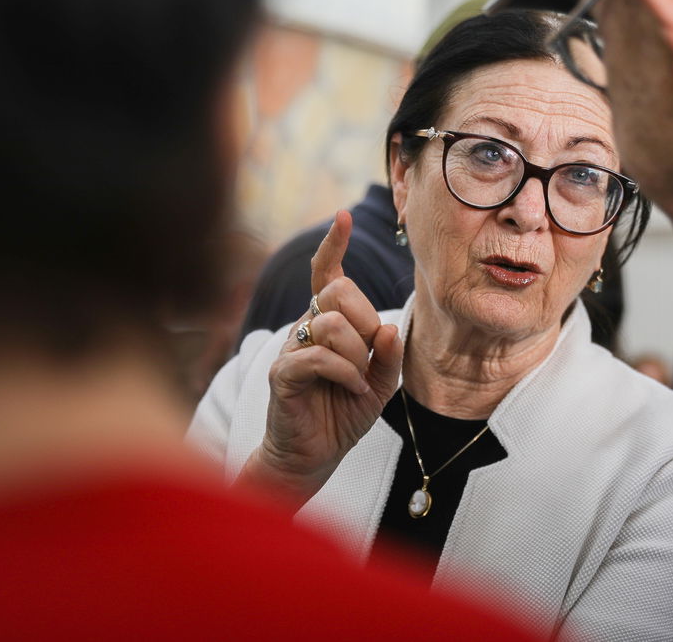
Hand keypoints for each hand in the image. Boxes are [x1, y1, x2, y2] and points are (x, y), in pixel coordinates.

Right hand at [240, 211, 402, 504]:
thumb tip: (390, 328)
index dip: (334, 245)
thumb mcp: (381, 384)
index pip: (327, 274)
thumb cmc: (343, 413)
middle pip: (339, 292)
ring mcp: (291, 348)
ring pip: (331, 323)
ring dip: (357, 355)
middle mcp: (306, 327)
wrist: (314, 456)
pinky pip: (318, 356)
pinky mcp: (282, 373)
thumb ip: (388, 356)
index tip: (344, 217)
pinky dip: (346, 373)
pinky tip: (351, 390)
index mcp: (329, 322)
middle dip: (365, 321)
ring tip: (357, 382)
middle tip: (367, 357)